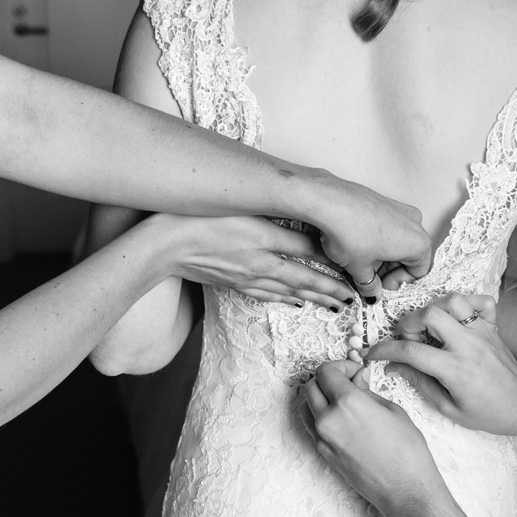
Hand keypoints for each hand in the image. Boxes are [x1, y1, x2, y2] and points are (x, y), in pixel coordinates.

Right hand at [150, 214, 354, 307]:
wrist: (163, 245)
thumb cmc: (199, 220)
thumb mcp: (242, 212)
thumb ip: (274, 218)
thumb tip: (306, 225)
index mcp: (265, 242)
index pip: (309, 254)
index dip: (333, 263)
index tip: (353, 270)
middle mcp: (260, 264)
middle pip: (303, 279)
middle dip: (330, 289)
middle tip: (352, 299)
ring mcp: (246, 277)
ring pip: (287, 291)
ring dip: (313, 298)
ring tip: (333, 305)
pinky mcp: (232, 283)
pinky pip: (265, 295)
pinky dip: (284, 300)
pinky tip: (293, 302)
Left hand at [304, 360, 448, 514]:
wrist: (404, 489)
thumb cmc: (407, 451)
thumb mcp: (392, 410)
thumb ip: (367, 391)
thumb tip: (357, 380)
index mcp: (347, 402)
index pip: (325, 371)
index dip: (340, 366)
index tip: (354, 372)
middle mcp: (328, 419)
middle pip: (311, 386)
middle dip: (327, 379)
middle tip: (348, 382)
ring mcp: (322, 438)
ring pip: (306, 406)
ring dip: (318, 396)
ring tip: (341, 400)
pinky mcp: (323, 453)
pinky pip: (311, 426)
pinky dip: (319, 415)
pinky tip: (339, 417)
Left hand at [305, 176, 433, 298]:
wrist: (330, 202)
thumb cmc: (350, 234)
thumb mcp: (360, 269)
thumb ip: (370, 286)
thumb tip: (373, 293)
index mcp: (418, 244)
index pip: (418, 272)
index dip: (397, 283)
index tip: (380, 285)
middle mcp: (415, 224)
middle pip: (410, 255)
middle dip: (389, 270)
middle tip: (369, 278)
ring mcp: (401, 209)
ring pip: (399, 241)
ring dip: (383, 255)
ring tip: (360, 262)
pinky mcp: (385, 201)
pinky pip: (389, 226)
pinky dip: (378, 239)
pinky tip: (357, 245)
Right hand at [364, 296, 516, 437]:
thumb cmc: (487, 412)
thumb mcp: (449, 407)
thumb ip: (420, 383)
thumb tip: (394, 367)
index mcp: (456, 370)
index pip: (412, 351)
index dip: (386, 350)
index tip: (375, 354)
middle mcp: (469, 345)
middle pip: (430, 314)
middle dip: (409, 322)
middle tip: (408, 338)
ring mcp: (482, 331)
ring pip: (453, 300)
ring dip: (434, 308)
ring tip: (429, 326)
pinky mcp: (492, 326)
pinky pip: (480, 300)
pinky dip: (465, 302)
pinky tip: (456, 317)